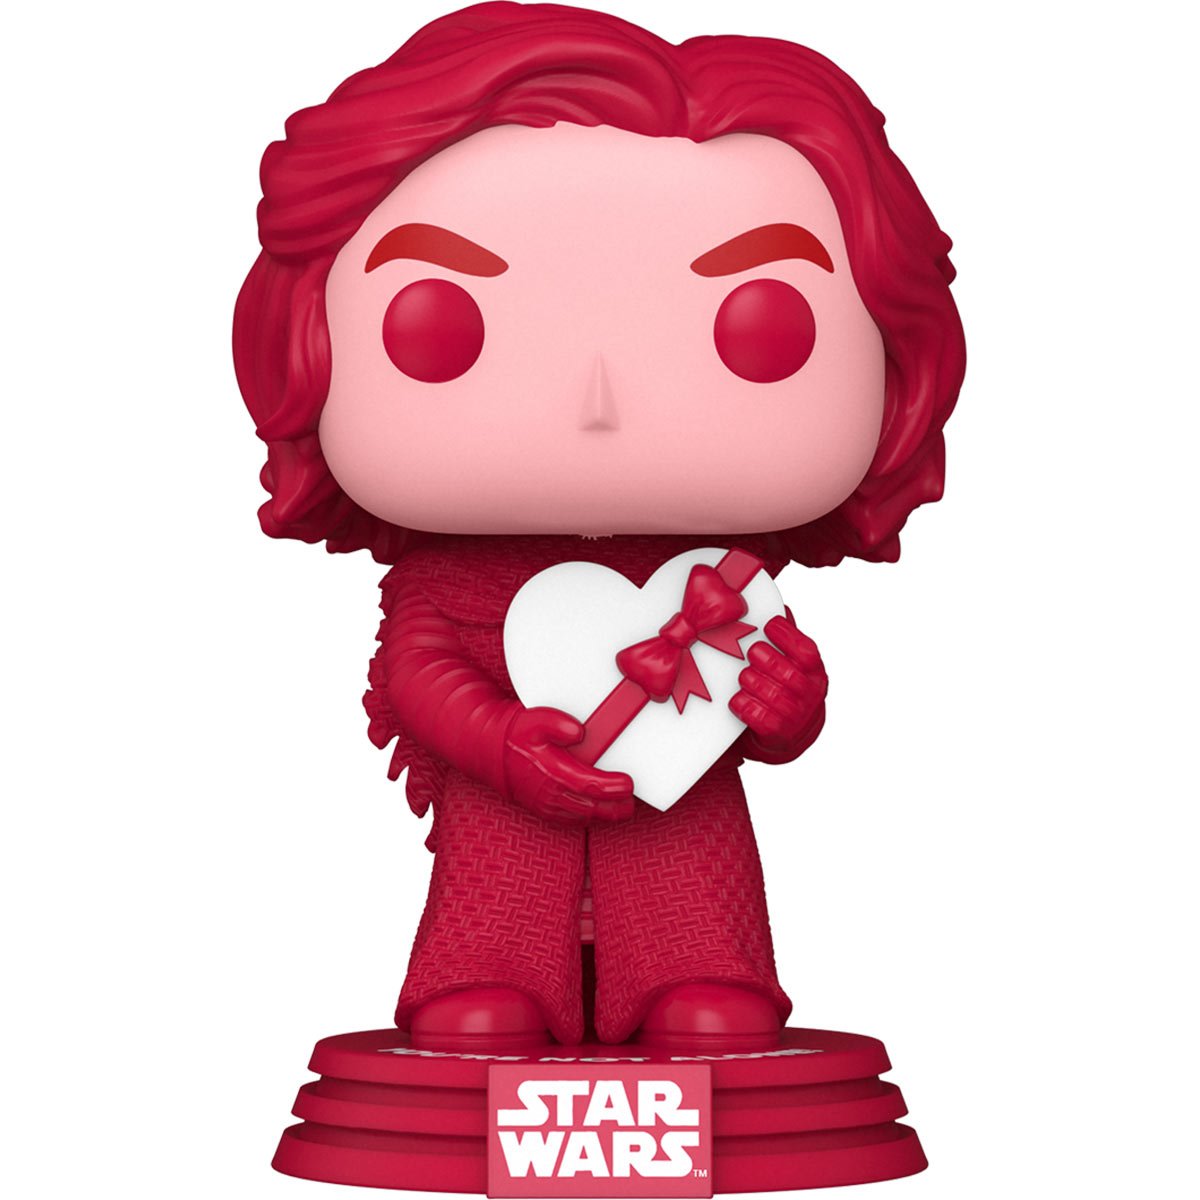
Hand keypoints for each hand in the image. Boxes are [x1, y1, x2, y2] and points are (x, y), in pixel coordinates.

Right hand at [503, 707, 634, 824]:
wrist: (493, 753)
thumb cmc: (518, 735)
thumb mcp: (534, 720)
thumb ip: (556, 723)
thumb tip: (579, 732)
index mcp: (552, 772)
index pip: (589, 786)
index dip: (611, 788)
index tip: (629, 784)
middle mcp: (550, 794)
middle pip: (591, 808)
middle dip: (615, 807)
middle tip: (632, 801)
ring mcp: (548, 806)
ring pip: (583, 817)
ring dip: (605, 815)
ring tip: (624, 808)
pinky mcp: (545, 811)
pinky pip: (573, 820)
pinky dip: (590, 817)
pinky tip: (601, 811)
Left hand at [730, 614, 826, 762]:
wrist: (792, 732)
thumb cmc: (788, 688)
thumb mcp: (794, 663)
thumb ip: (788, 640)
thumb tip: (782, 609)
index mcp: (814, 672)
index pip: (806, 652)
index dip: (787, 636)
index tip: (769, 626)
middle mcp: (810, 694)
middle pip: (786, 673)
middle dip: (764, 660)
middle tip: (752, 653)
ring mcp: (795, 715)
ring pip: (770, 695)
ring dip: (751, 682)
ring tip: (744, 677)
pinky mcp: (778, 733)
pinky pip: (758, 716)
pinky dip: (744, 706)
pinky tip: (739, 699)